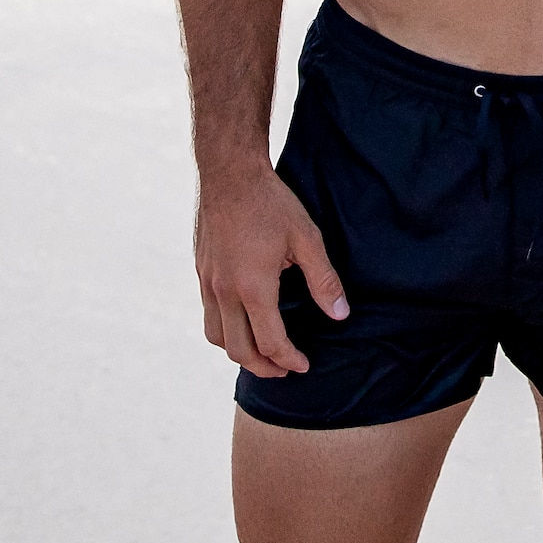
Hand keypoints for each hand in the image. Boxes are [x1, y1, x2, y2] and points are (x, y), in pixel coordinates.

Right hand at [195, 166, 348, 378]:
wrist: (229, 173)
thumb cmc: (270, 202)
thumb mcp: (306, 238)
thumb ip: (323, 279)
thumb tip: (340, 314)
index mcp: (253, 288)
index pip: (270, 343)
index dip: (288, 360)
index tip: (303, 365)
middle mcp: (224, 292)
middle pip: (239, 350)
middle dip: (264, 367)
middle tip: (285, 369)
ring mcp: (209, 283)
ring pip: (217, 337)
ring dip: (240, 352)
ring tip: (262, 352)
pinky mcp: (201, 272)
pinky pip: (209, 315)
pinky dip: (225, 330)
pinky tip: (242, 320)